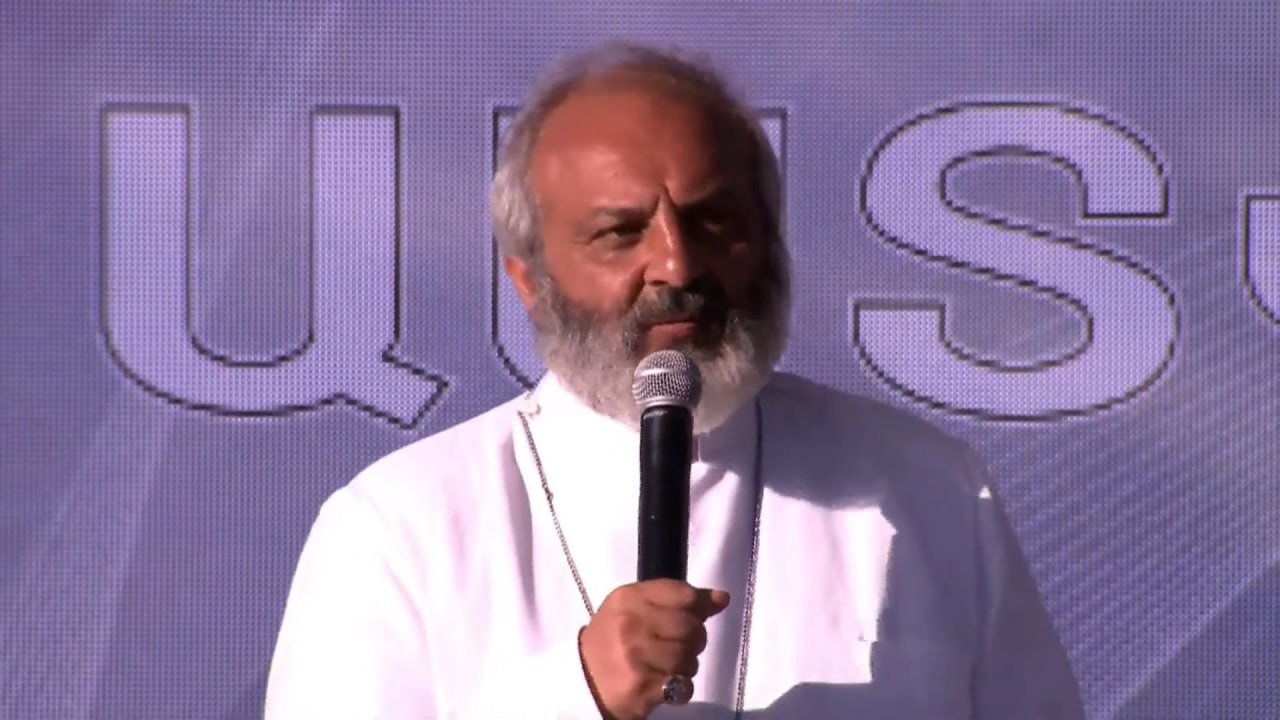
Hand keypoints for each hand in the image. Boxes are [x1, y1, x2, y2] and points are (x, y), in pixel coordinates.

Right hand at [578, 580, 730, 719]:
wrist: (582, 681)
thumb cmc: (612, 640)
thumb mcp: (634, 609)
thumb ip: (676, 599)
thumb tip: (722, 598)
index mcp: (629, 598)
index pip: (684, 594)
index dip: (699, 607)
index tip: (696, 617)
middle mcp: (631, 623)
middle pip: (692, 627)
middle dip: (694, 640)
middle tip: (679, 646)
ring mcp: (635, 656)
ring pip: (689, 658)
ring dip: (686, 666)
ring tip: (668, 667)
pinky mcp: (641, 687)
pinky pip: (683, 685)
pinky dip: (680, 688)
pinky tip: (664, 683)